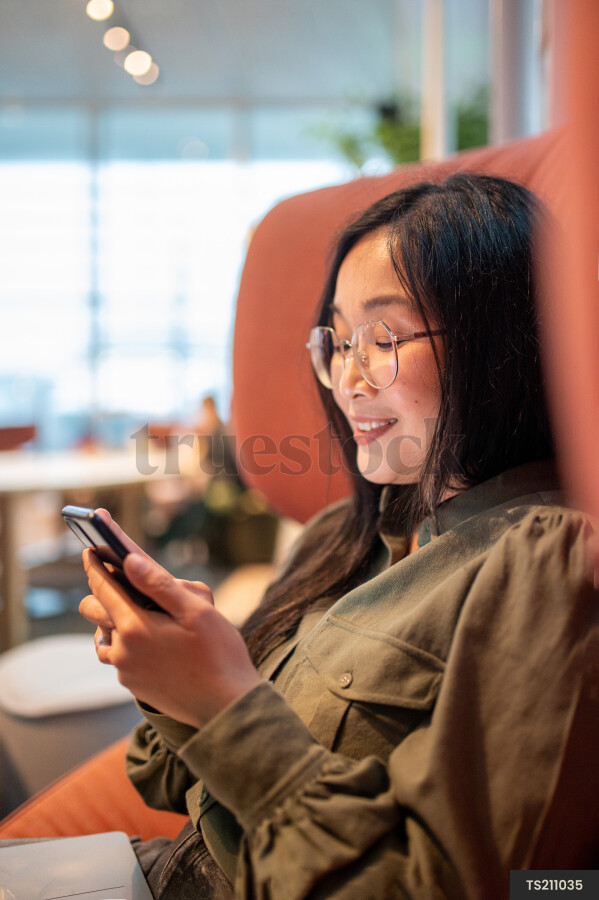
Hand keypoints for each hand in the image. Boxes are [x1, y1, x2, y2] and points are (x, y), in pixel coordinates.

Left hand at [80, 514, 262, 727]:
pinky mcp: (132, 684)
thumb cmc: (219, 655)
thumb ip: (160, 584)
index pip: (104, 586)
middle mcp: (121, 650)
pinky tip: (151, 639)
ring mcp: (125, 670)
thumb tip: (130, 561)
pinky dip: (125, 641)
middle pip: (94, 610)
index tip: (91, 548)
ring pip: (104, 634)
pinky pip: (117, 655)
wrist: (226, 708)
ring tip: (145, 613)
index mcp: (135, 627)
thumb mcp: (197, 611)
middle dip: (104, 590)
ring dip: (115, 619)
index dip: (96, 564)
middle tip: (128, 580)